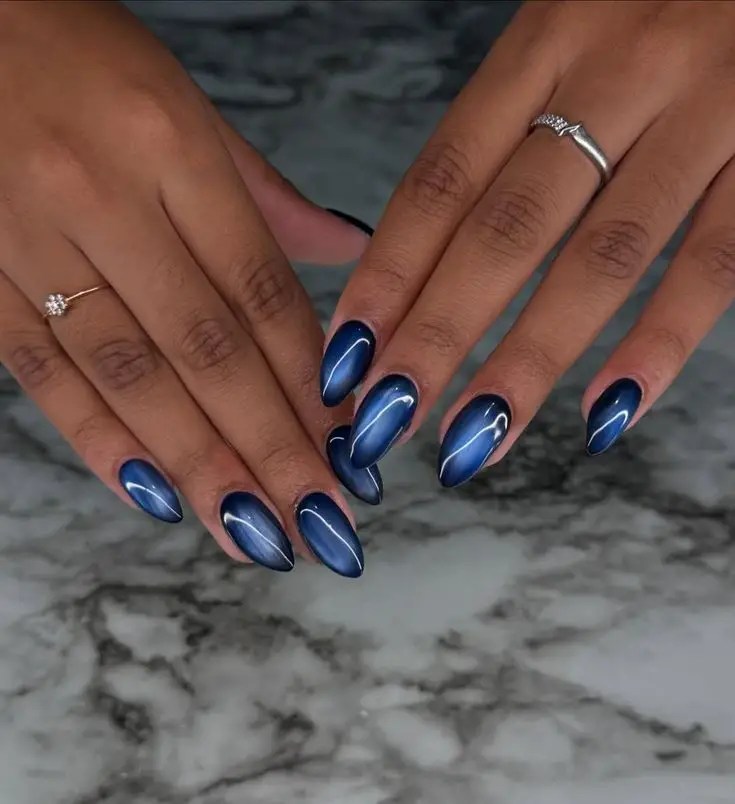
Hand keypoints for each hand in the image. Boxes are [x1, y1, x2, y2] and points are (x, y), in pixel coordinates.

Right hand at [0, 1, 374, 576]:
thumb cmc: (81, 58)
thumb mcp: (189, 106)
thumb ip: (268, 198)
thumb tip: (351, 250)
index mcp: (173, 151)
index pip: (262, 295)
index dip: (310, 384)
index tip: (348, 452)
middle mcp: (106, 201)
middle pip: (209, 353)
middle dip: (272, 451)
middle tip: (321, 525)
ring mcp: (32, 243)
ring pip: (132, 378)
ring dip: (200, 467)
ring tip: (255, 535)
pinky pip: (44, 375)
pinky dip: (102, 442)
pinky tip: (156, 496)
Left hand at [321, 0, 734, 484]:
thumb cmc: (655, 4)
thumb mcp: (565, 37)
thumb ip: (504, 129)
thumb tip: (428, 251)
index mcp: (543, 45)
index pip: (441, 183)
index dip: (386, 276)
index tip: (346, 355)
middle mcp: (614, 77)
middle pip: (504, 231)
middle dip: (435, 336)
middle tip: (383, 418)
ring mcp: (703, 114)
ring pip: (599, 258)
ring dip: (527, 360)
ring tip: (474, 439)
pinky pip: (716, 262)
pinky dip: (660, 344)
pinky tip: (604, 414)